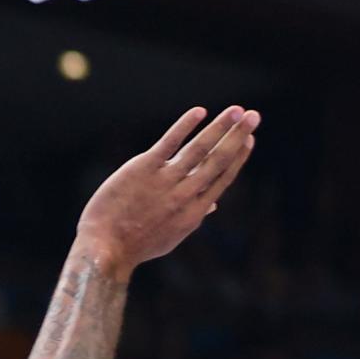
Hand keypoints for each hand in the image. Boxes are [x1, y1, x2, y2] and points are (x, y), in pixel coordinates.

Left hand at [77, 106, 259, 276]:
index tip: (249, 139)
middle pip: (217, 161)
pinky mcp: (144, 169)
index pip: (222, 179)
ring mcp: (165, 182)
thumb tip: (214, 203)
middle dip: (238, 136)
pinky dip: (185, 126)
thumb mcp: (171, 237)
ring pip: (199, 149)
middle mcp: (184, 196)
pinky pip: (169, 143)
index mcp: (193, 213)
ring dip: (220, 127)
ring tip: (236, 110)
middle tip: (254, 116)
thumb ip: (194, 218)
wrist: (105, 248)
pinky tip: (199, 112)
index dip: (238, 157)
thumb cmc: (137, 245)